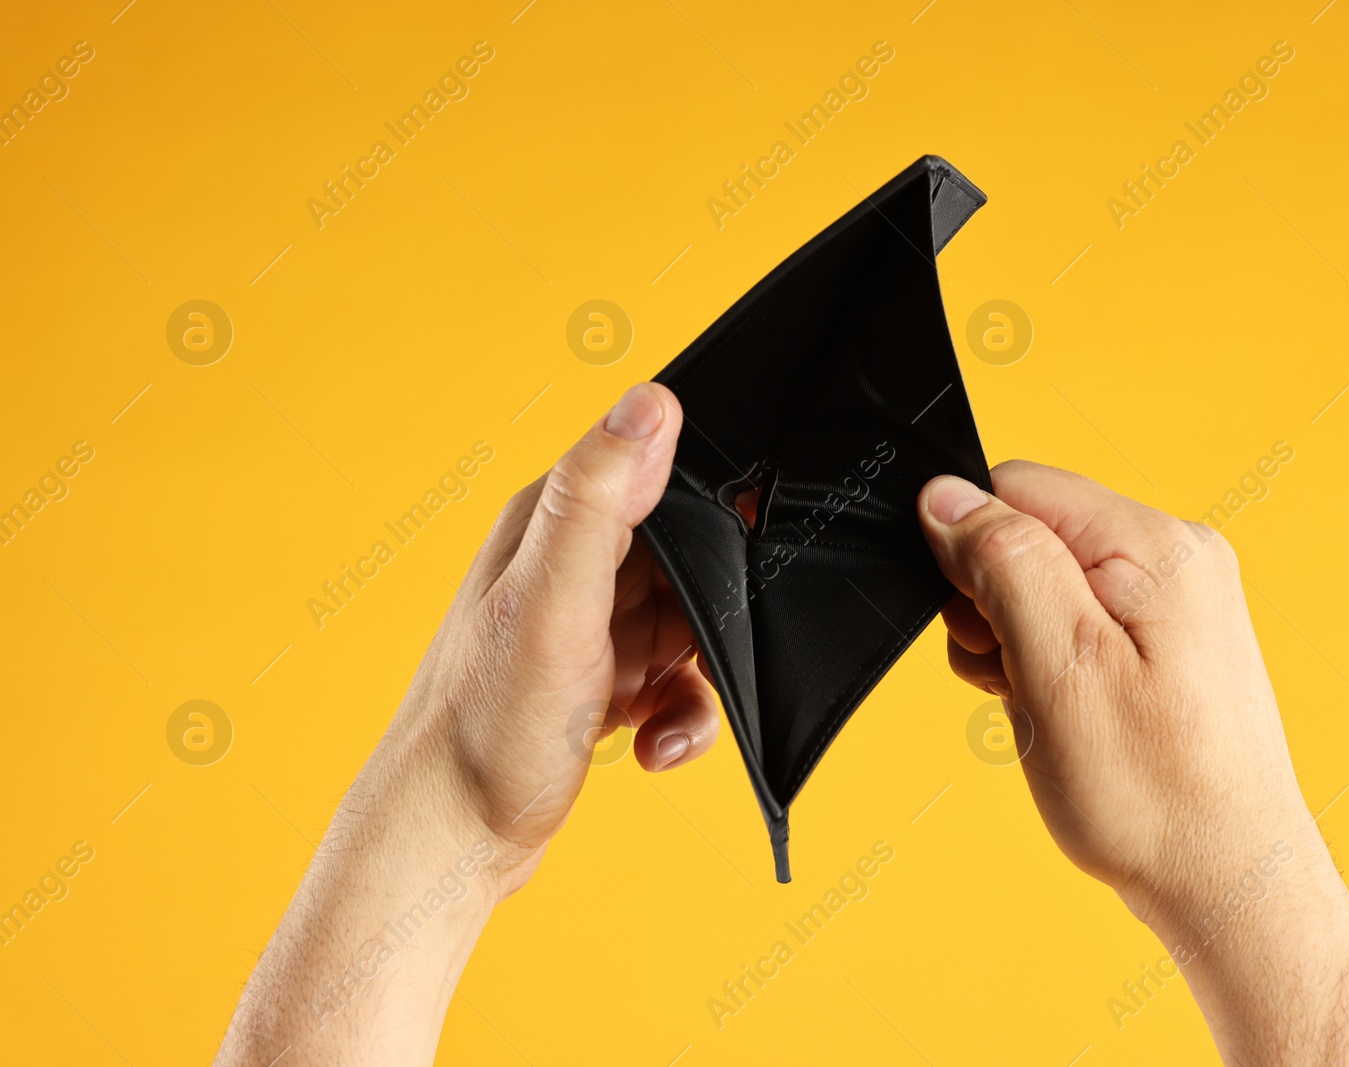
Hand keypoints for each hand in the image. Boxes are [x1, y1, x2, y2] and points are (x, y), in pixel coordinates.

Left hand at [217, 382, 720, 1064]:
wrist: (451, 839)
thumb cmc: (487, 722)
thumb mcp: (553, 600)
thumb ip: (599, 501)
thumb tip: (651, 403)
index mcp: (552, 520)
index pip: (656, 469)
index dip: (711, 508)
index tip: (738, 556)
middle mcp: (568, 565)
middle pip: (689, 553)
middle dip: (715, 608)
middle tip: (697, 649)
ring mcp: (587, 627)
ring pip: (690, 623)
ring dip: (698, 673)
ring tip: (662, 713)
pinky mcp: (600, 683)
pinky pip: (675, 683)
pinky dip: (681, 718)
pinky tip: (653, 747)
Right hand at [918, 461, 1348, 1065]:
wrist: (1229, 881)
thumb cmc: (1153, 794)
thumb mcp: (1058, 668)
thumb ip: (1003, 563)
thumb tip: (947, 496)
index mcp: (1156, 545)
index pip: (1016, 487)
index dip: (971, 552)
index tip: (986, 630)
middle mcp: (1178, 556)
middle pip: (1031, 532)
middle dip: (995, 603)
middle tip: (1020, 680)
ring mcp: (1179, 599)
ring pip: (1047, 581)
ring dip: (1019, 641)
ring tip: (1046, 709)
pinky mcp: (1171, 640)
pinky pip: (1079, 621)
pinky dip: (1050, 663)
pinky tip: (1065, 716)